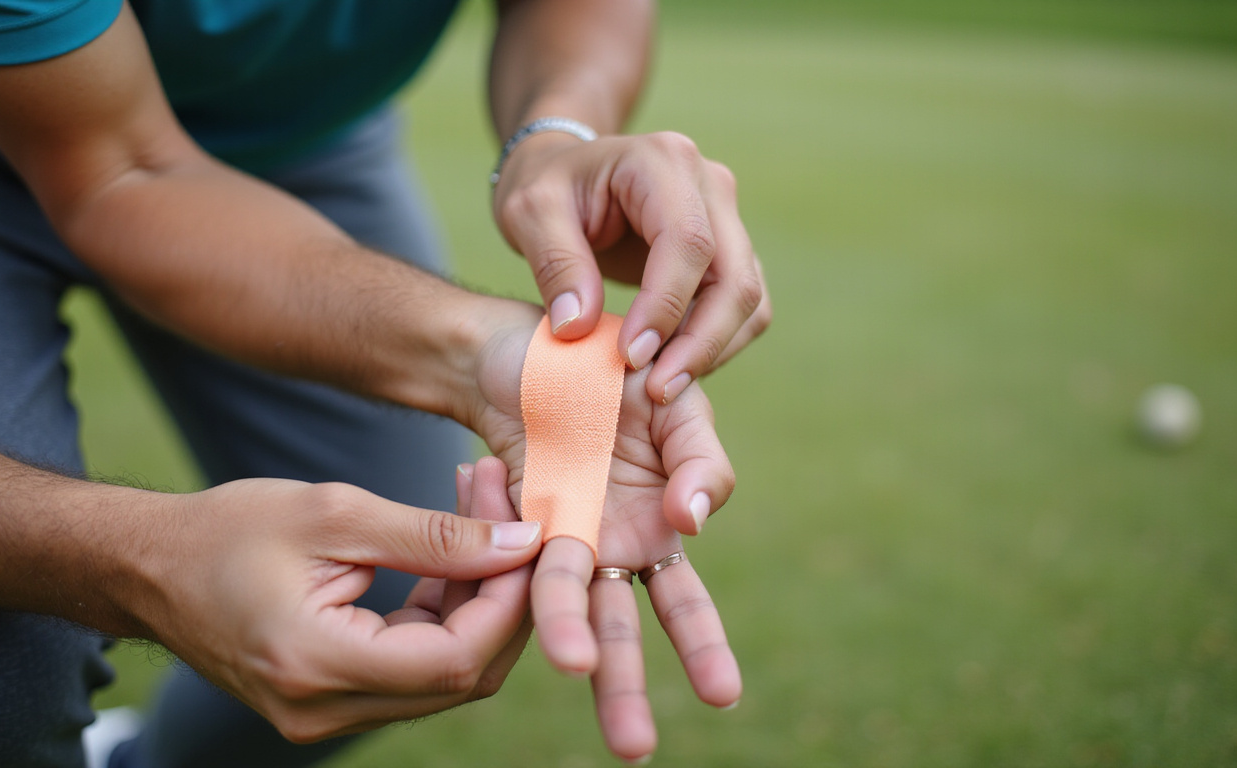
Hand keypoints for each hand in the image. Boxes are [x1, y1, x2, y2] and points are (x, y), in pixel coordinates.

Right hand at [134, 467, 540, 742]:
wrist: (150, 568)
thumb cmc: (229, 529)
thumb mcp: (335, 514)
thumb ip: (433, 535)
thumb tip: (522, 543)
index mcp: (317, 665)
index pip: (456, 659)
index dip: (510, 601)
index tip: (529, 532)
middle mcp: (325, 710)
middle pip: (464, 674)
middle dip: (504, 594)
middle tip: (511, 510)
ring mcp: (329, 715)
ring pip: (448, 670)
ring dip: (479, 596)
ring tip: (480, 508)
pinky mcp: (335, 699)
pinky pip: (416, 664)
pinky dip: (445, 610)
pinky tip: (450, 549)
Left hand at [471, 317, 742, 761]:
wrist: (534, 336)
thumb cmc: (620, 367)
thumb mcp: (677, 400)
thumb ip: (701, 458)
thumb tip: (697, 520)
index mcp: (662, 522)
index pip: (684, 602)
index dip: (702, 648)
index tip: (722, 696)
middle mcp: (612, 541)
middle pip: (622, 627)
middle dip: (626, 686)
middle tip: (633, 752)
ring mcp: (561, 528)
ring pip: (567, 600)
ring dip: (569, 641)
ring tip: (571, 674)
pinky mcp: (514, 510)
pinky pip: (520, 546)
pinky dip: (521, 559)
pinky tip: (518, 556)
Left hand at [492, 130, 771, 404]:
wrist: (567, 173)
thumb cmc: (547, 186)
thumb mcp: (529, 213)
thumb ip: (555, 266)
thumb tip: (578, 330)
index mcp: (663, 162)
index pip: (688, 242)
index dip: (665, 306)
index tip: (629, 357)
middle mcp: (709, 185)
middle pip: (733, 276)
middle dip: (700, 342)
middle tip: (657, 391)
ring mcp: (727, 218)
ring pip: (747, 298)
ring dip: (713, 349)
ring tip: (662, 386)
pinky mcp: (730, 251)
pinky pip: (743, 307)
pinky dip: (716, 343)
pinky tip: (673, 366)